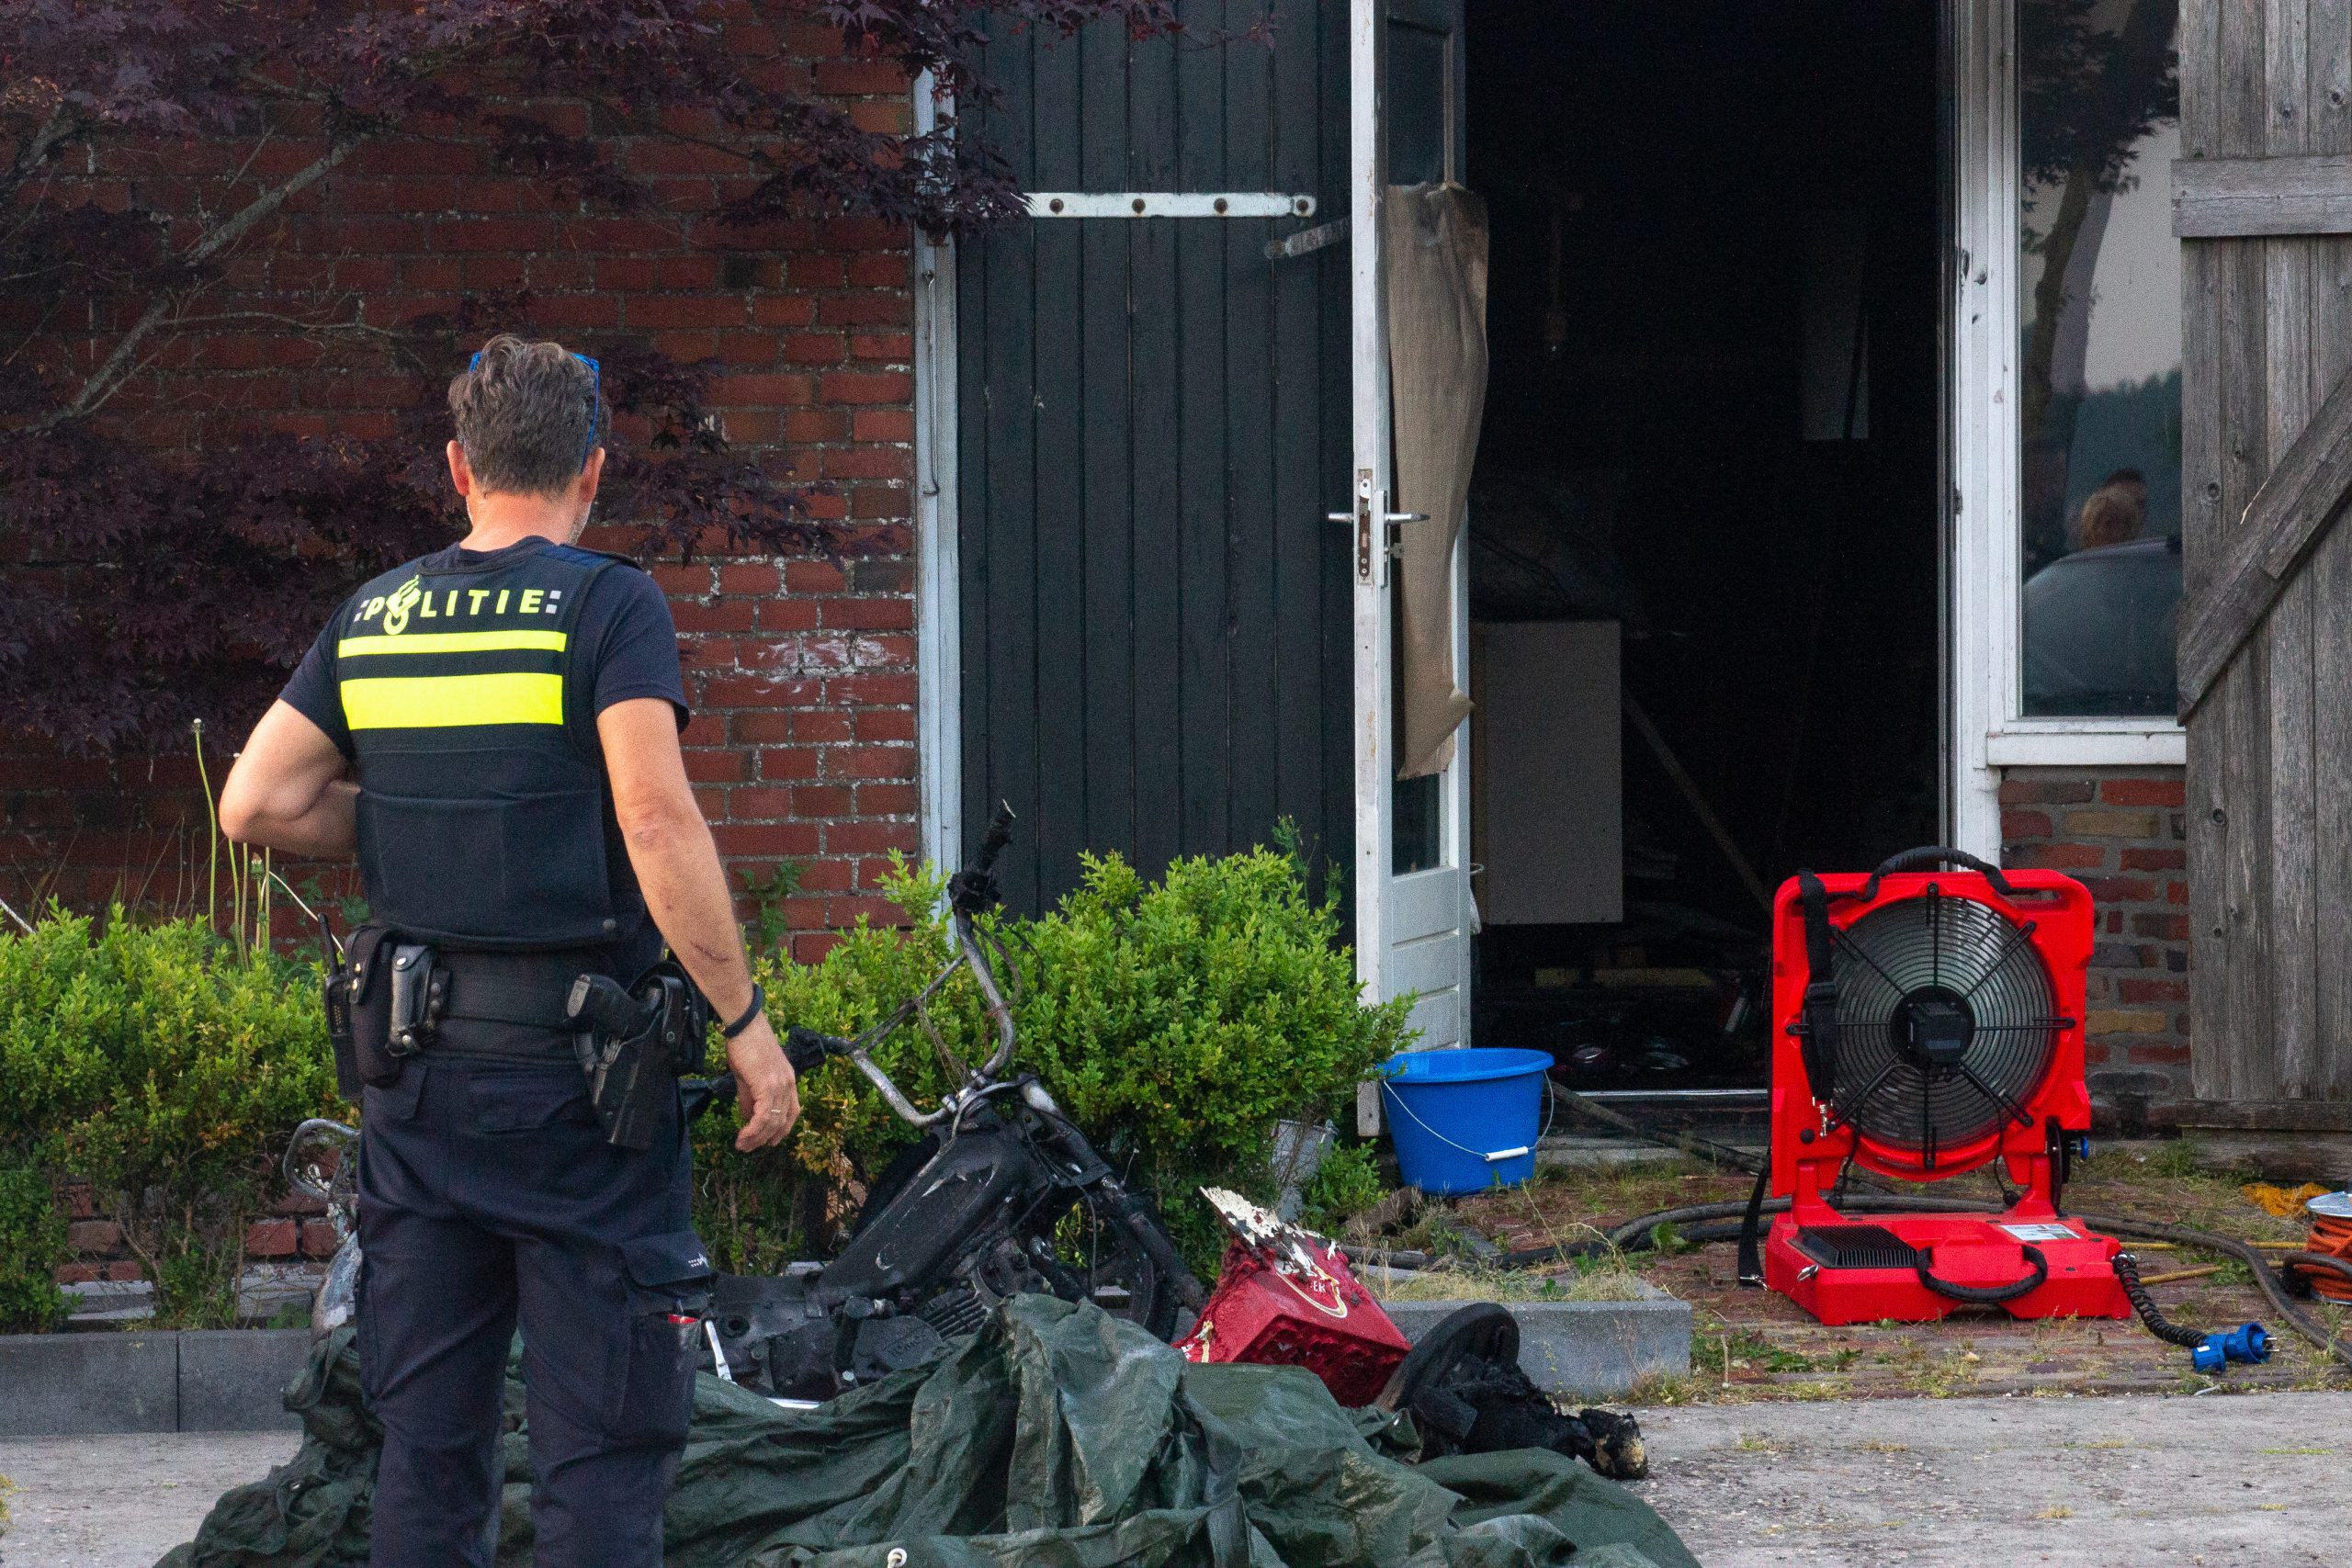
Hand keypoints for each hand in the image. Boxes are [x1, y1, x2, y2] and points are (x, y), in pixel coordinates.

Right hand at [725, 1015, 799, 1151]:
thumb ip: (750, 1097)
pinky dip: (753, 1130)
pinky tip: (743, 1136)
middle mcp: (789, 1084)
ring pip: (772, 1122)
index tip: (769, 1141)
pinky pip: (763, 1117)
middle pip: (782, 1120)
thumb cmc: (745, 1045)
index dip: (782, 1129)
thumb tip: (747, 1118)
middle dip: (765, 1138)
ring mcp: (781, 1085)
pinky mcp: (769, 1086)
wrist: (745, 1026)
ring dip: (756, 1138)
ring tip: (742, 1146)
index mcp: (788, 1080)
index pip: (791, 1111)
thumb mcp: (749, 1075)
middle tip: (749, 1148)